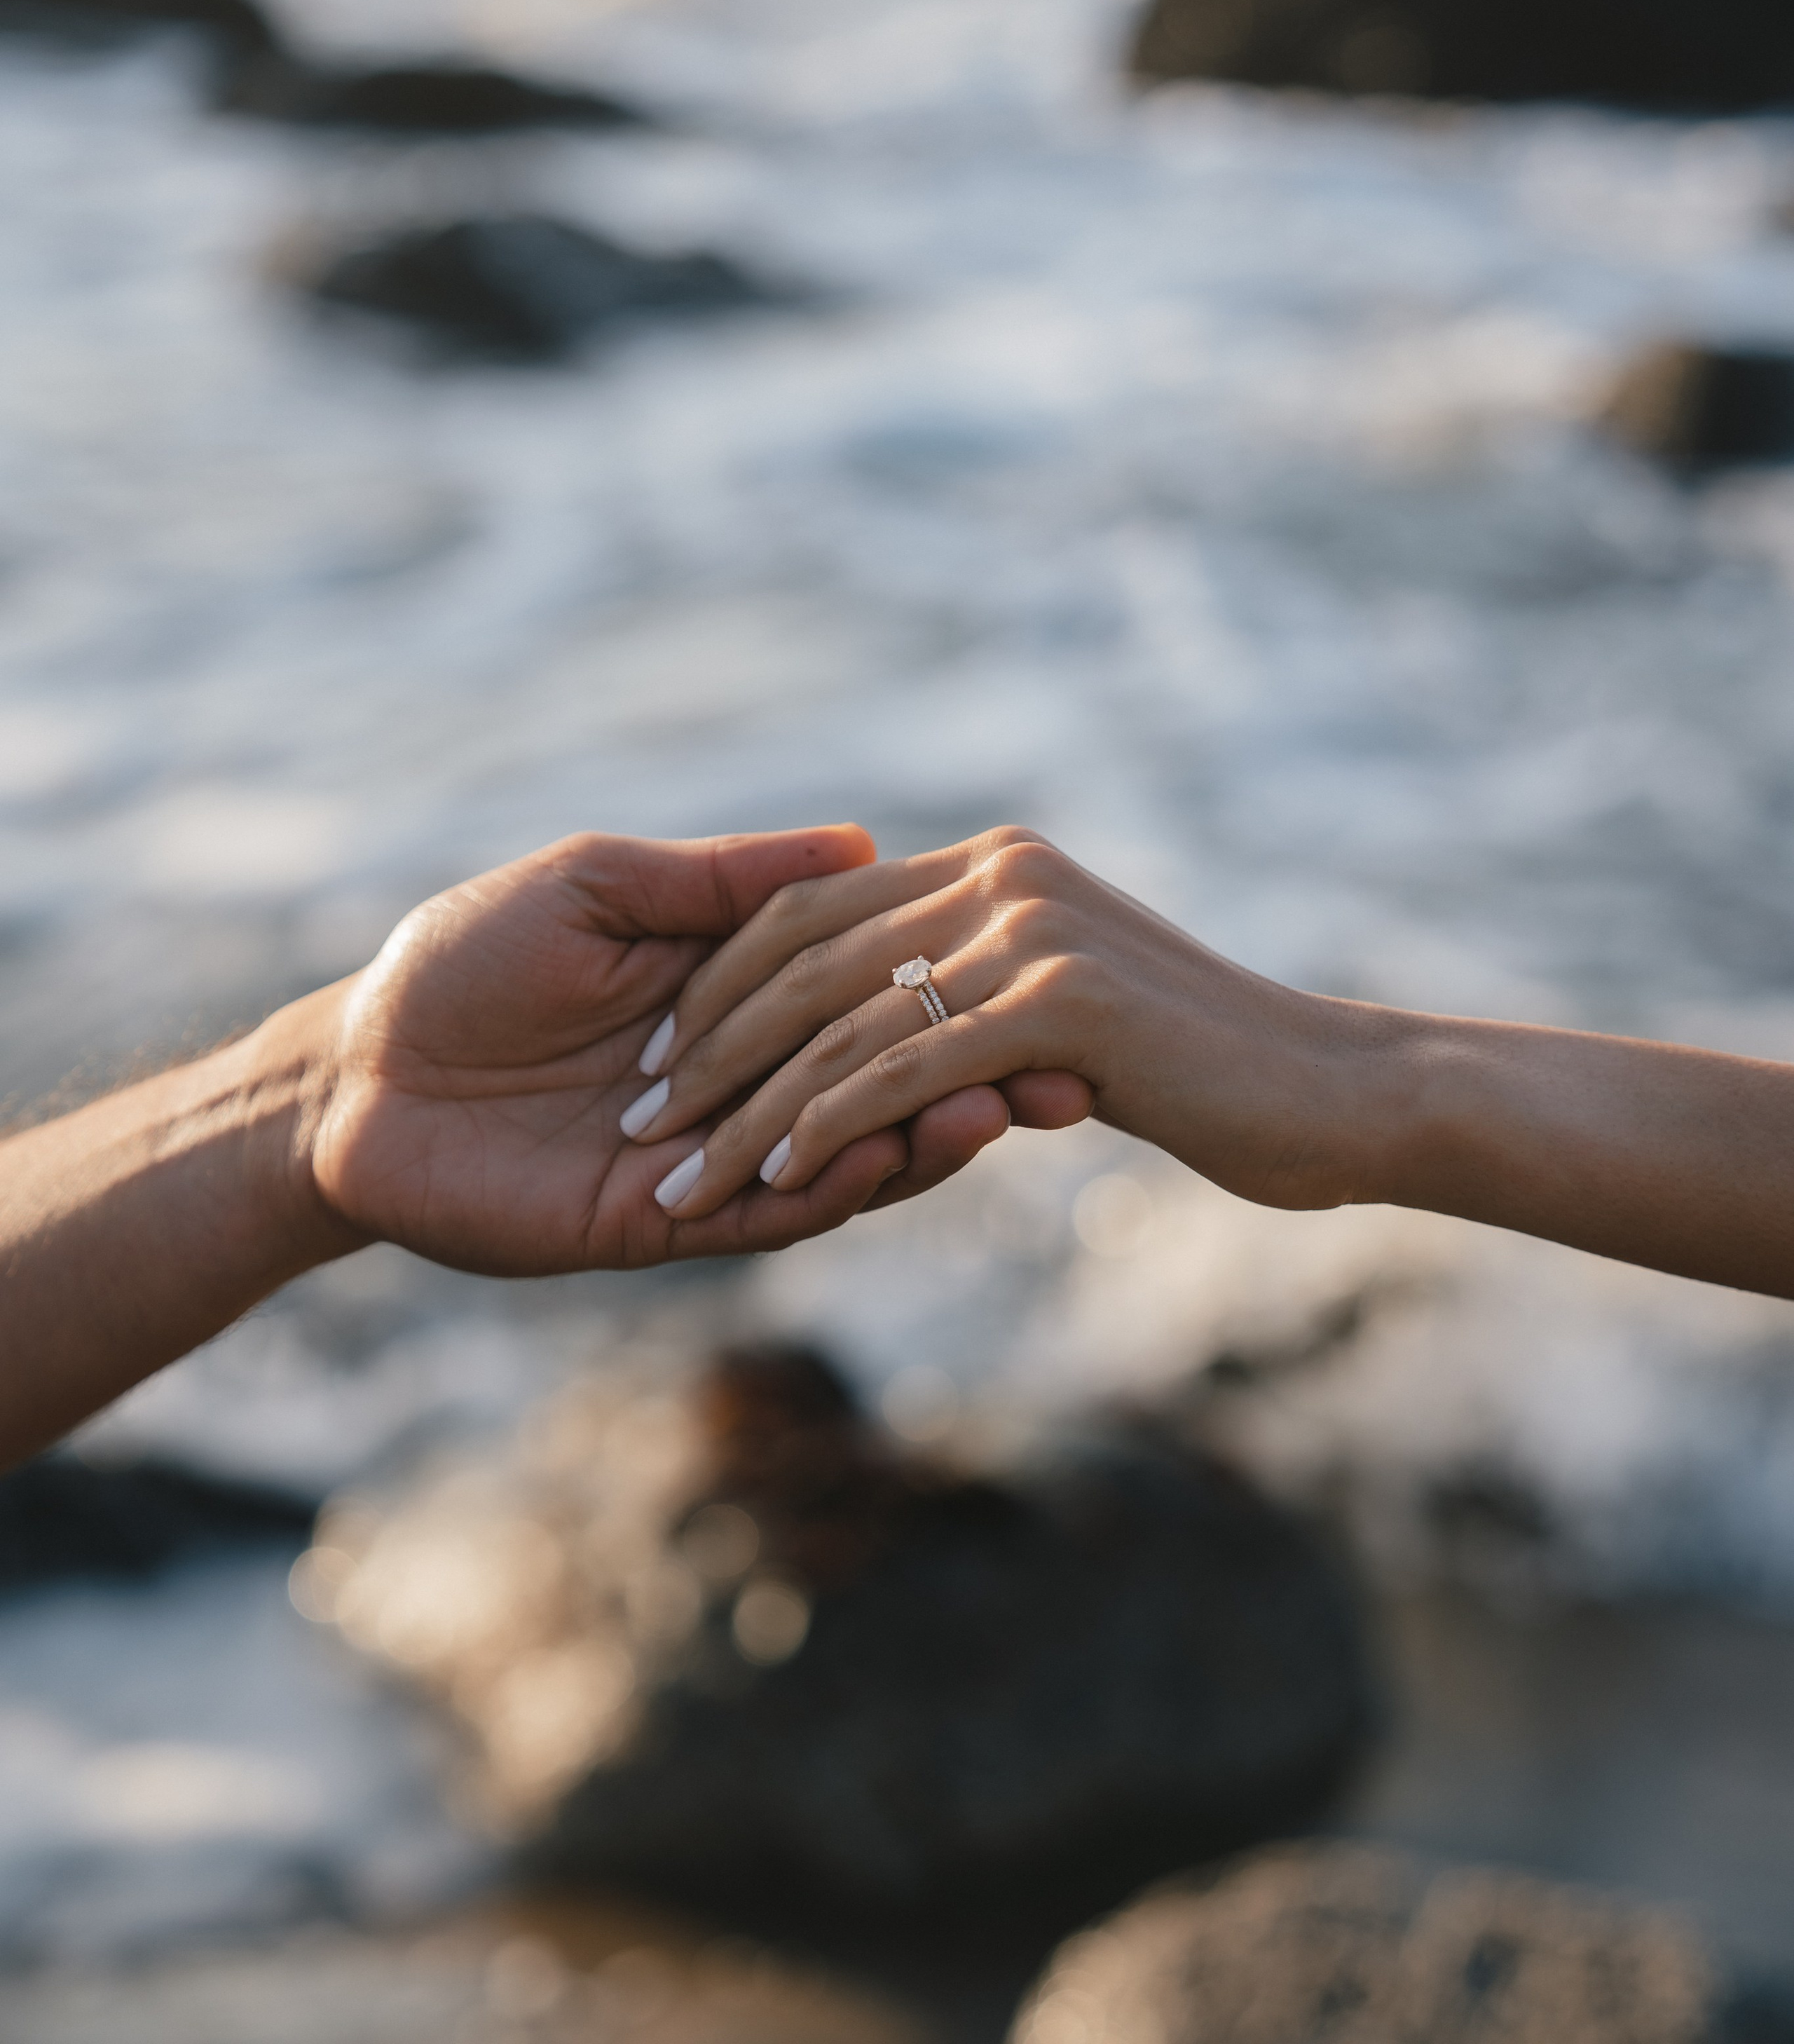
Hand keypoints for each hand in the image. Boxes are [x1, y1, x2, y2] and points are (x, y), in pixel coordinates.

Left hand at [309, 824, 1024, 1270]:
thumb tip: (858, 838)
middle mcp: (738, 1078)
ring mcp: (707, 1155)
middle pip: (876, 1082)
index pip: (863, 991)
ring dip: (922, 1139)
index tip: (1037, 965)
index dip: (943, 986)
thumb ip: (726, 880)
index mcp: (728, 992)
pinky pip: (768, 1214)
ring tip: (999, 1113)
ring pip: (841, 1156)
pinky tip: (888, 1158)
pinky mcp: (664, 1224)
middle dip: (970, 1078)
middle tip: (1064, 1072)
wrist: (353, 1071)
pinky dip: (832, 1189)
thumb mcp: (601, 888)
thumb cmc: (462, 958)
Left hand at [616, 824, 1364, 1222]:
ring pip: (838, 1018)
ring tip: (676, 1173)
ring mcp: (1031, 932)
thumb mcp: (1074, 1011)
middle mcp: (1002, 876)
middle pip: (801, 953)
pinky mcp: (1058, 1006)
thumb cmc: (1213, 1069)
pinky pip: (901, 1069)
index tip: (662, 1060)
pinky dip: (825, 1126)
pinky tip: (773, 1179)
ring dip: (745, 1105)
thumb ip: (983, 993)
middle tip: (638, 1120)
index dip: (722, 983)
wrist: (1338, 1092)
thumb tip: (891, 1025)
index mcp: (994, 864)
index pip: (810, 907)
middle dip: (706, 1044)